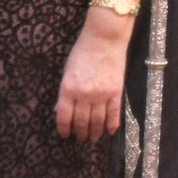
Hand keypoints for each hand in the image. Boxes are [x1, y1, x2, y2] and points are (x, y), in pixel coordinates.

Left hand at [55, 13, 129, 140]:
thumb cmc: (82, 51)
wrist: (104, 39)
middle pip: (81, 122)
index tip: (65, 135)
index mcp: (68, 89)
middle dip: (80, 133)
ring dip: (94, 132)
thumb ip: (65, 91)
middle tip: (81, 138)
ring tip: (93, 138)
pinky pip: (114, 114)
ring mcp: (101, 96)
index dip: (64, 129)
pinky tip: (109, 131)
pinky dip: (111, 125)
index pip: (64, 116)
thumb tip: (61, 109)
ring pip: (97, 122)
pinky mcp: (115, 93)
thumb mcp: (67, 71)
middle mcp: (83, 96)